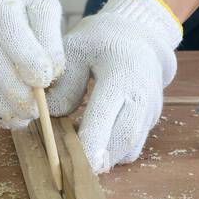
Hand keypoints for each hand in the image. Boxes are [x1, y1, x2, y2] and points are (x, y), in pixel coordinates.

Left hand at [46, 0, 181, 171]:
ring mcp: (151, 111)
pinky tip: (93, 138)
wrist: (140, 37)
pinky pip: (132, 147)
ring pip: (129, 149)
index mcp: (123, 73)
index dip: (90, 141)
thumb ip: (63, 83)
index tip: (70, 159)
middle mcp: (143, 96)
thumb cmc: (102, 41)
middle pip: (124, 140)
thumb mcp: (76, 49)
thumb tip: (47, 117)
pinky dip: (111, 151)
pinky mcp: (151, 121)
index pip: (108, 114)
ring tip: (77, 141)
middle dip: (96, 158)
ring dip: (103, 156)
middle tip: (66, 162)